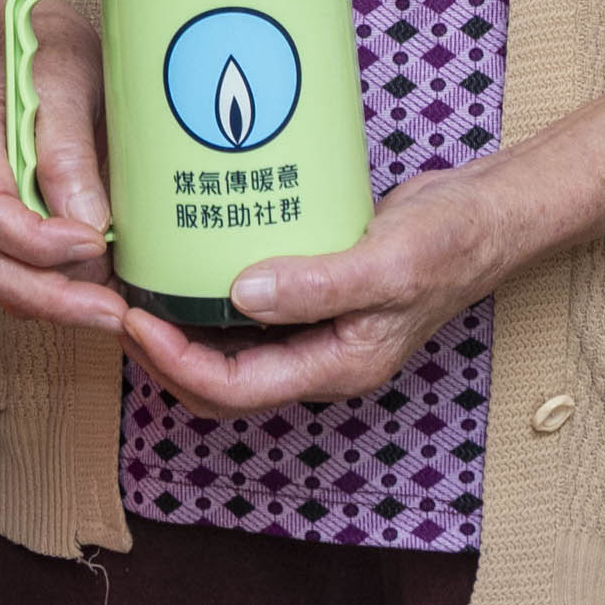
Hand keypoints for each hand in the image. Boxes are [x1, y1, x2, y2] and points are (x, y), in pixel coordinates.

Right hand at [0, 21, 128, 337]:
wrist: (40, 48)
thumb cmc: (54, 54)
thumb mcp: (69, 79)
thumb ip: (68, 147)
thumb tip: (86, 225)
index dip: (40, 241)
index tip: (98, 240)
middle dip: (54, 298)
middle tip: (115, 312)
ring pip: (5, 281)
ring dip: (62, 301)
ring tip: (118, 302)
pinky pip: (21, 274)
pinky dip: (62, 290)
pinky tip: (105, 289)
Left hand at [122, 162, 515, 414]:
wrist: (485, 216)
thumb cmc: (450, 243)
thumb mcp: (387, 263)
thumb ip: (317, 284)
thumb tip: (240, 296)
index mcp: (336, 367)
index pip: (235, 388)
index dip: (175, 362)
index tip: (134, 319)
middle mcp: (319, 357)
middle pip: (220, 383)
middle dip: (161, 355)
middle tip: (119, 307)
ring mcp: (314, 330)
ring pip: (228, 351)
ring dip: (178, 330)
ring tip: (137, 288)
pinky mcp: (311, 295)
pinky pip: (247, 313)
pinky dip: (207, 297)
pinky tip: (185, 260)